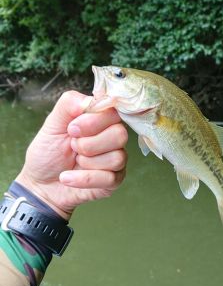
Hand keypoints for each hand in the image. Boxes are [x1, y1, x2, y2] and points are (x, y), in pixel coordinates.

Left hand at [16, 91, 127, 218]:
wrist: (40, 184)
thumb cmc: (48, 152)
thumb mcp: (52, 123)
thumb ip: (69, 104)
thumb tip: (91, 101)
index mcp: (100, 120)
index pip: (114, 112)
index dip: (93, 121)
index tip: (71, 129)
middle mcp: (112, 138)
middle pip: (120, 134)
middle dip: (89, 143)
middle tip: (72, 147)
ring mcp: (116, 160)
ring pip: (117, 157)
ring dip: (87, 162)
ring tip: (73, 162)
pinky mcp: (114, 181)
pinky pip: (109, 178)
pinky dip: (83, 179)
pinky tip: (67, 178)